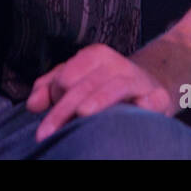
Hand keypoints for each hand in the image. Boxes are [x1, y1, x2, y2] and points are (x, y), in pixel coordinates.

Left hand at [25, 43, 172, 141]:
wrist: (152, 87)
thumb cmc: (105, 87)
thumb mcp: (76, 81)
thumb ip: (49, 89)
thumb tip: (33, 105)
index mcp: (94, 56)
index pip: (66, 76)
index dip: (55, 97)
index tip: (50, 117)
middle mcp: (115, 63)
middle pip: (83, 86)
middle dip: (62, 110)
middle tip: (44, 134)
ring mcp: (137, 79)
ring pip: (112, 89)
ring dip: (97, 101)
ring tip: (82, 114)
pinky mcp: (157, 97)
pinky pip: (149, 101)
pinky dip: (142, 106)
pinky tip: (135, 110)